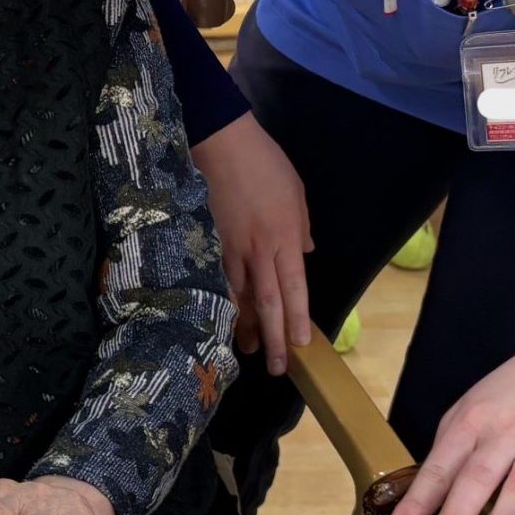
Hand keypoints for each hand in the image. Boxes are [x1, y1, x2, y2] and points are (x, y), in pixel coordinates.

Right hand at [191, 112, 311, 373]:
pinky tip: (222, 318)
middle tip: (276, 367)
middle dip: (273, 337)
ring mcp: (231, 250)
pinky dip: (223, 303)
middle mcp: (260, 251)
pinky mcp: (210, 244)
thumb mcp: (297, 195)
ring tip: (248, 350)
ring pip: (241, 298)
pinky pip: (220, 281)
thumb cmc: (266, 166)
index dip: (297, 319)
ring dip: (246, 327)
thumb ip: (302, 228)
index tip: (300, 345)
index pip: (294, 288)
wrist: (223, 147)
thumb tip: (305, 251)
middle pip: (268, 303)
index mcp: (286, 238)